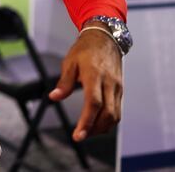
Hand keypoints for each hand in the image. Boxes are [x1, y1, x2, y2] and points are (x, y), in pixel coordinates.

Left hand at [48, 26, 122, 141]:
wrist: (105, 38)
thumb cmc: (85, 50)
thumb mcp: (70, 62)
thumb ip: (64, 82)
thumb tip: (54, 97)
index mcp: (95, 75)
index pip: (93, 103)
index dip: (86, 121)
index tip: (78, 135)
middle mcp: (109, 83)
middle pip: (107, 113)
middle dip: (94, 129)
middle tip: (80, 136)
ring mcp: (117, 87)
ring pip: (115, 115)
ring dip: (102, 128)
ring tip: (87, 132)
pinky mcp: (120, 89)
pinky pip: (118, 110)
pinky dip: (109, 121)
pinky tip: (98, 124)